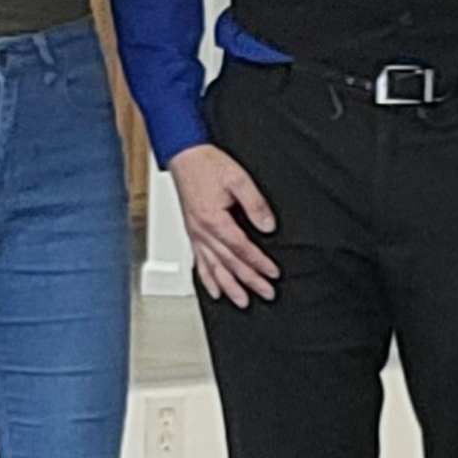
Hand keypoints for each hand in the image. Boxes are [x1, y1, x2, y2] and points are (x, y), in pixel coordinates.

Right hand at [170, 138, 277, 307]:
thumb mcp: (238, 179)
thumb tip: (268, 226)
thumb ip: (255, 204)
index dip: (259, 263)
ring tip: (242, 301)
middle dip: (249, 281)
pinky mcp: (192, 233)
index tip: (273, 273)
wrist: (184, 156)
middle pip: (229, 263)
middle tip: (266, 293)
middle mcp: (202, 232)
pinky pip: (199, 262)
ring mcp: (195, 234)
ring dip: (229, 287)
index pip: (242, 249)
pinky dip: (207, 279)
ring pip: (213, 268)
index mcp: (214, 220)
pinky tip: (215, 290)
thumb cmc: (207, 164)